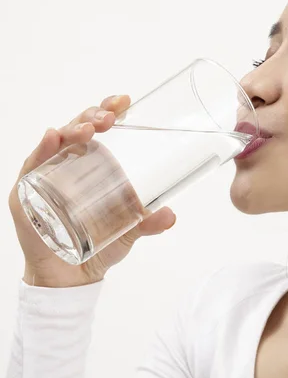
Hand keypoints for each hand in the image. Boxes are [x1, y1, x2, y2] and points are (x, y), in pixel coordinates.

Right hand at [8, 94, 176, 287]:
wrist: (71, 277)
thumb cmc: (98, 244)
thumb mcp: (129, 230)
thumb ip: (148, 221)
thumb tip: (170, 214)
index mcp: (92, 164)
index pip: (98, 129)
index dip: (108, 111)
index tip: (124, 101)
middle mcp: (68, 164)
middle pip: (78, 129)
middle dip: (93, 116)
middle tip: (110, 117)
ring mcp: (46, 176)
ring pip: (57, 142)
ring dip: (72, 129)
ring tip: (89, 128)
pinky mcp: (27, 193)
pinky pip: (33, 166)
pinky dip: (41, 150)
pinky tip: (51, 137)